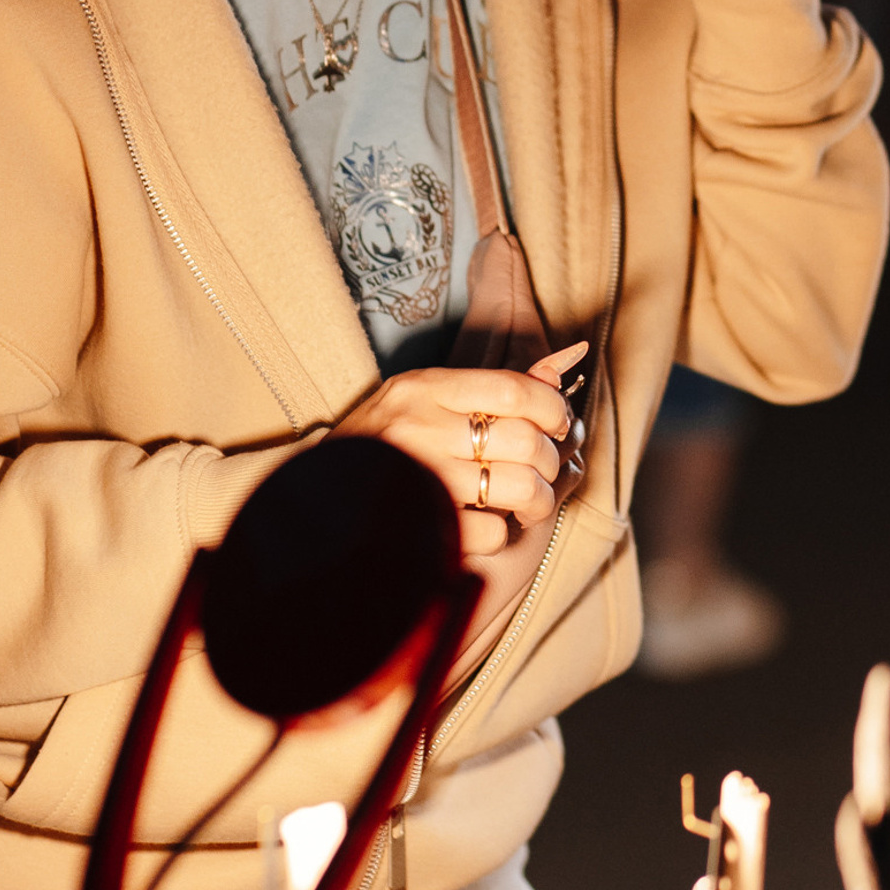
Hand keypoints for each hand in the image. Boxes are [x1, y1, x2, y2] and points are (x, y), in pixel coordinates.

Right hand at [327, 344, 582, 558]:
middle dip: (550, 460)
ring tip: (527, 501)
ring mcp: (419, 479)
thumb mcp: (434, 396)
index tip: (557, 424)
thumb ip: (502, 384)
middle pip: (524, 441)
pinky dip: (502, 532)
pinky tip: (488, 523)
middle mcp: (420, 428)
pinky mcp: (419, 525)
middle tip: (543, 469)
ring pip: (517, 488)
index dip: (552, 409)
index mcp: (426, 388)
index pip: (514, 390)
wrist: (319, 495)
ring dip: (537, 500)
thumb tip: (571, 356)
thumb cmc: (390, 441)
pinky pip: (492, 531)